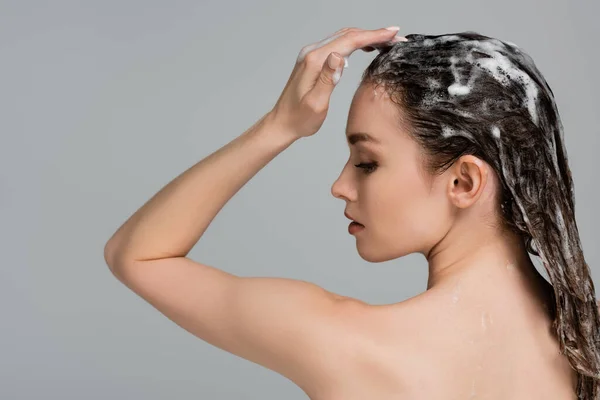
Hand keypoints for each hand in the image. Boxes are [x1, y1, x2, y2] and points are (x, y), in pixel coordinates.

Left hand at [268, 27, 406, 139]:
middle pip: (348, 35)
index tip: (394, 34)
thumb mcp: (316, 103)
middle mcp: (312, 53)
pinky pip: (338, 44)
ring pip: (344, 37)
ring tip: (388, 42)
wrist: (282, 122)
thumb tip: (338, 56)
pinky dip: (355, 43)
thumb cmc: (299, 118)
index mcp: (314, 61)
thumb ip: (328, 79)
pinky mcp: (314, 60)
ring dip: (366, 37)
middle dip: (375, 34)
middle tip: (397, 38)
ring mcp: (312, 55)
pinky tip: (367, 48)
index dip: (373, 35)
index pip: (349, 41)